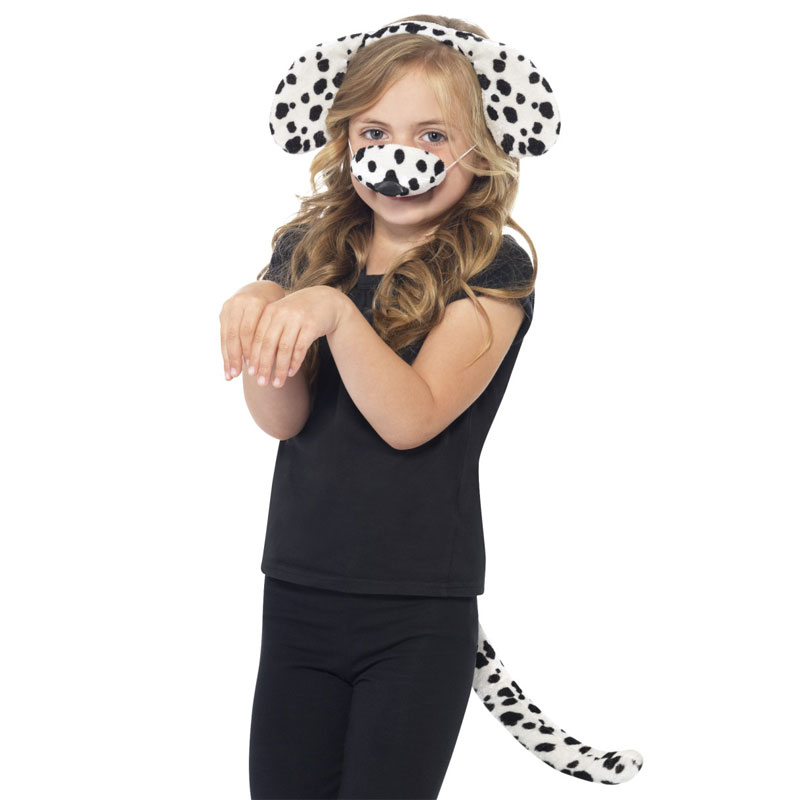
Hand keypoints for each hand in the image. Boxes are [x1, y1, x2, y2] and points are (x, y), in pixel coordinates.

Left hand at [224, 283, 348, 387]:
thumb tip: (252, 362)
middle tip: (261, 383)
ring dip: (280, 369)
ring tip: (277, 384)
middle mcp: (282, 313)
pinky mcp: (312, 325)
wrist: (326, 301)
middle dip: (264, 366)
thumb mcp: (281, 319)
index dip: (253, 356)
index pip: (257, 337)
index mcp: (270, 311)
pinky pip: (300, 348)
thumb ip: (268, 334)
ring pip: (285, 348)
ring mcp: (297, 318)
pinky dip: (295, 362)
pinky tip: (291, 373)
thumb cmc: (298, 314)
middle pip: (268, 344)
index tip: (250, 373)